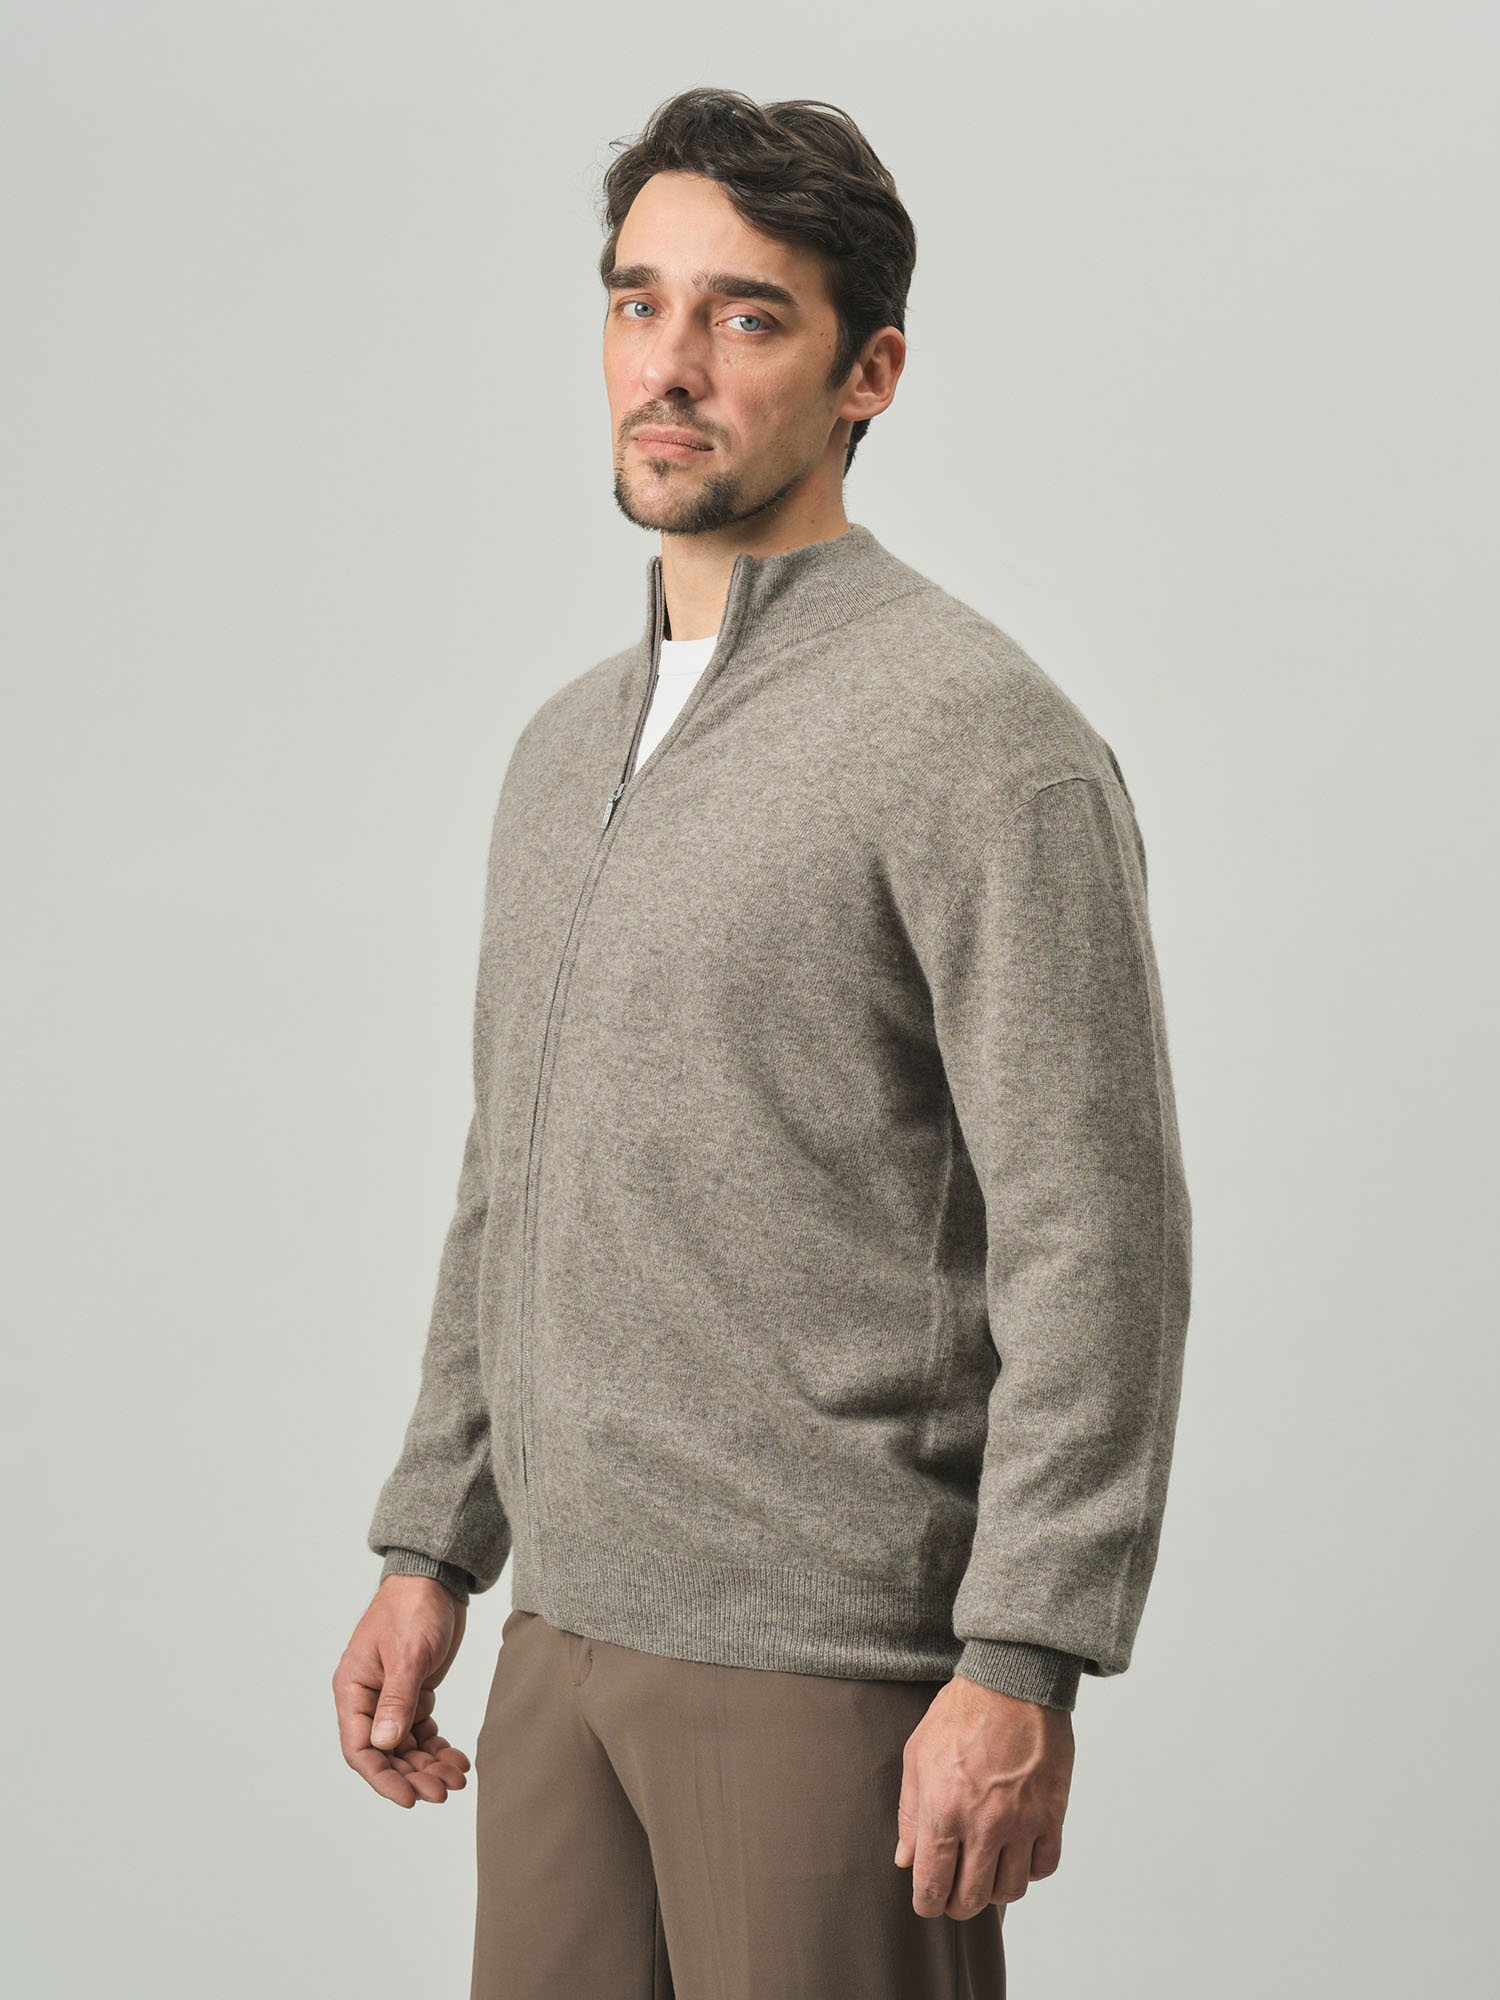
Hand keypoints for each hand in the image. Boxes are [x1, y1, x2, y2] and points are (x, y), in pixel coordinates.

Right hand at [333, 1574, 471, 1807]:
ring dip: (429, 1765)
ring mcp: (391, 1698)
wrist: (436, 1579)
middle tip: (443, 1791)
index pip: (359, 1748)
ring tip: (457, 1778)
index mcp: (353, 1689)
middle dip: (414, 1775)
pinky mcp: (414, 1693)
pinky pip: (422, 1731)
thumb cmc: (413, 1607)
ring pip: (406, 1747)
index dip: (382, 1778)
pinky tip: (456, 1758)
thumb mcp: (407, 1654)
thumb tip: (384, 1746)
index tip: (409, 1797)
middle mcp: (368, 1699)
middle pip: (386, 1754)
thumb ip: (396, 1700)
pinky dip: (438, 1746)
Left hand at [894, 1674, 1073, 1918]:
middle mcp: (983, 1824)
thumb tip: (906, 1859)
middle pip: (971, 1899)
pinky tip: (1016, 1853)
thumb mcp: (917, 1756)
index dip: (926, 1903)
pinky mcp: (1052, 1814)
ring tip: (986, 1871)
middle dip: (957, 1904)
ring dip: (994, 1889)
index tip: (927, 1900)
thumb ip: (909, 1814)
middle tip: (955, 1892)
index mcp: (942, 1811)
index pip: (932, 1886)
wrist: (1011, 1681)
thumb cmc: (960, 1713)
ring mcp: (1022, 1822)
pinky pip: (1043, 1868)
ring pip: (1009, 1891)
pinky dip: (1029, 1870)